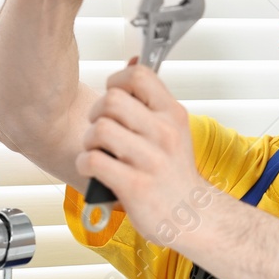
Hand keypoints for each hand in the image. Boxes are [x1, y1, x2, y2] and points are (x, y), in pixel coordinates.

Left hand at [77, 58, 213, 248]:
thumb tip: (132, 62)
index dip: (116, 82)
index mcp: (172, 115)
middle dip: (96, 113)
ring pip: (99, 130)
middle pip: (112, 100)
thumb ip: (152, 101)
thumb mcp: (173, 130)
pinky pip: (93, 161)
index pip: (138, 76)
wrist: (193, 216)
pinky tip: (93, 169)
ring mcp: (150, 161)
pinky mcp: (135, 186)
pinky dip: (85, 164)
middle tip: (100, 128)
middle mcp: (164, 134)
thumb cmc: (175, 174)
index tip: (114, 97)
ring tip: (97, 151)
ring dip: (89, 140)